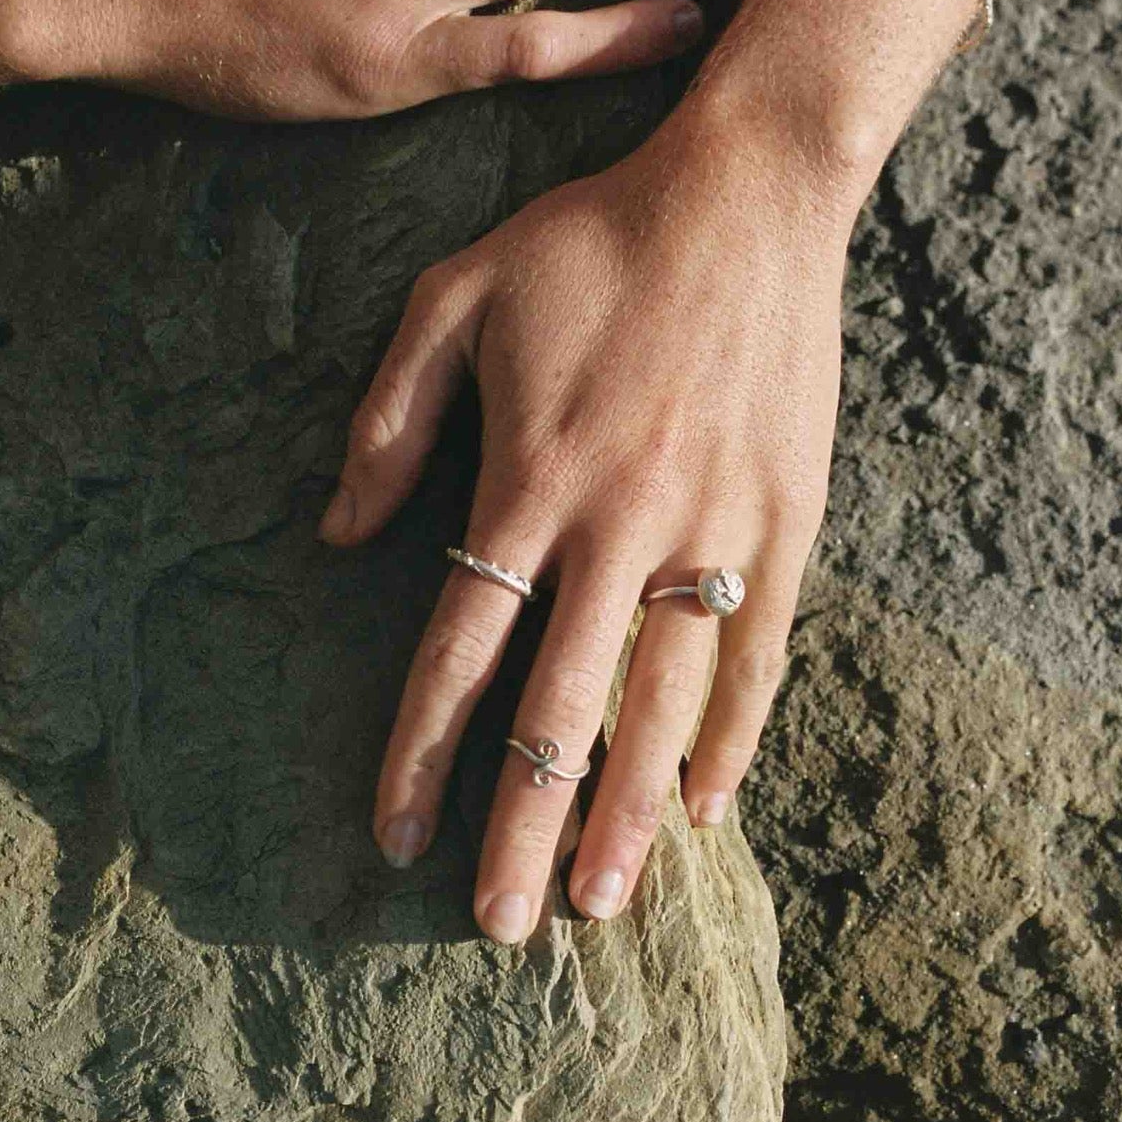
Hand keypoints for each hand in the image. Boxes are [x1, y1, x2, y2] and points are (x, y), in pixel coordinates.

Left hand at [318, 104, 852, 941]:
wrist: (748, 195)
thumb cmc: (588, 242)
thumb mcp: (451, 297)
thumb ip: (386, 422)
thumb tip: (334, 537)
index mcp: (529, 479)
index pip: (461, 647)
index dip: (424, 751)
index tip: (395, 838)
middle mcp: (621, 525)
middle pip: (563, 705)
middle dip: (525, 824)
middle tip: (503, 926)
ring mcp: (715, 532)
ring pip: (666, 700)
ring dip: (629, 810)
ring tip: (600, 901)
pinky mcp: (787, 522)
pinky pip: (761, 652)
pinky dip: (735, 735)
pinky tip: (708, 807)